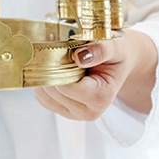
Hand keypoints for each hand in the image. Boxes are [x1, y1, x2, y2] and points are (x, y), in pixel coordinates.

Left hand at [34, 29, 156, 120]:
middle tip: (57, 48)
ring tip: (59, 58)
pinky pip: (41, 95)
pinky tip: (57, 68)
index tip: (62, 47)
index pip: (69, 86)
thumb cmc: (116, 55)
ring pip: (44, 93)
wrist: (115, 63)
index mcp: (101, 98)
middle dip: (52, 67)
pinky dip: (44, 79)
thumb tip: (79, 56)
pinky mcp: (59, 109)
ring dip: (46, 73)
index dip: (61, 66)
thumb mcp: (115, 46)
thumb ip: (101, 50)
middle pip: (54, 90)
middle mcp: (86, 111)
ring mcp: (72, 113)